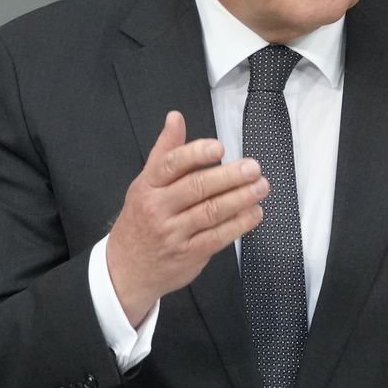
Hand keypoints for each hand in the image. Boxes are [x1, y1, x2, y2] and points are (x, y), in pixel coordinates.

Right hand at [106, 111, 266, 322]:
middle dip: (228, 177)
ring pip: (210, 212)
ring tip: (261, 187)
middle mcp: (158, 208)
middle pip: (196, 188)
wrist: (126, 270)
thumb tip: (175, 117)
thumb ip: (165, 152)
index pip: (171, 165)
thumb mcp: (145, 183)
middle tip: (253, 168)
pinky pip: (217, 237)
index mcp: (148, 186)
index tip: (219, 148)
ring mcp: (173, 233)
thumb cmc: (141, 220)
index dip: (196, 154)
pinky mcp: (189, 254)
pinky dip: (238, 224)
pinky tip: (254, 213)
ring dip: (240, 199)